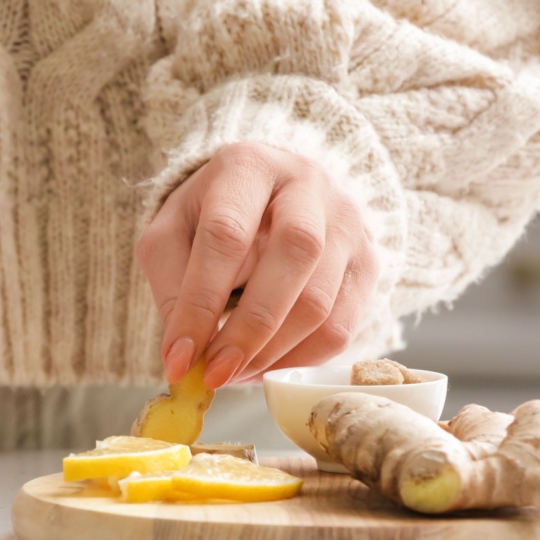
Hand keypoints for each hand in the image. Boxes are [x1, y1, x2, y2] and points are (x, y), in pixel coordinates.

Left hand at [138, 143, 378, 388]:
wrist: (271, 191)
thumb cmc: (212, 215)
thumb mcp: (172, 232)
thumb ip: (170, 284)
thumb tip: (184, 355)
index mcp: (247, 165)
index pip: (225, 233)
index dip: (200, 301)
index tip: (179, 357)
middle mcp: (306, 184)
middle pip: (291, 257)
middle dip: (248, 330)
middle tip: (215, 374)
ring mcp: (346, 222)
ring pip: (321, 300)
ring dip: (273, 352)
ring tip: (234, 373)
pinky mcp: (369, 261)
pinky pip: (344, 326)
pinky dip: (301, 359)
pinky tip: (267, 366)